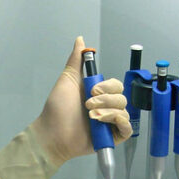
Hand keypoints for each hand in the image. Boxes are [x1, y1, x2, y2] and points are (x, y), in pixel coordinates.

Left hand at [30, 36, 131, 166]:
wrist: (52, 133)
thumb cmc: (57, 109)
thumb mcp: (67, 79)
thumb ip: (76, 60)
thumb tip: (80, 40)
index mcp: (98, 94)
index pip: (116, 85)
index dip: (108, 86)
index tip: (92, 90)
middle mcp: (105, 108)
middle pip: (122, 97)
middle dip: (106, 100)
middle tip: (88, 105)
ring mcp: (109, 123)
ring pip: (124, 111)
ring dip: (109, 112)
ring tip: (91, 117)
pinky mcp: (111, 137)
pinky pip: (127, 128)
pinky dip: (120, 123)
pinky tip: (104, 122)